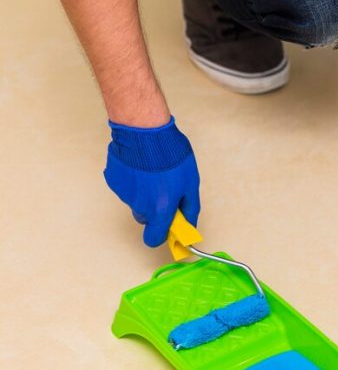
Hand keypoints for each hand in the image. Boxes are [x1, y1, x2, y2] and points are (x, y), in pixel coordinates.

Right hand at [104, 117, 200, 246]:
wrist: (145, 131)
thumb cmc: (171, 155)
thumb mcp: (191, 184)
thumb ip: (190, 209)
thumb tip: (189, 227)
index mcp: (160, 210)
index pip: (154, 239)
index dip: (162, 234)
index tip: (169, 226)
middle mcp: (140, 206)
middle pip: (146, 218)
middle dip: (155, 210)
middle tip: (165, 190)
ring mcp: (124, 194)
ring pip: (135, 201)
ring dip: (144, 192)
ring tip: (153, 171)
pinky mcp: (114, 180)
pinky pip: (125, 187)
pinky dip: (132, 181)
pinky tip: (140, 166)